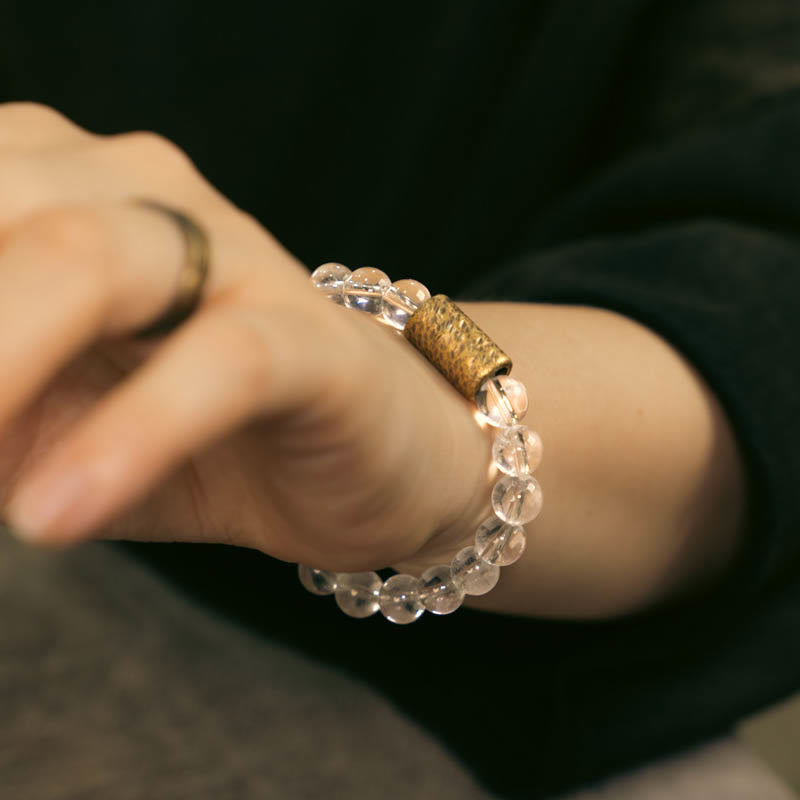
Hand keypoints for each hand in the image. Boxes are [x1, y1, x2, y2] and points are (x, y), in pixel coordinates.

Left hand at [0, 102, 491, 570]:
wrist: (376, 452)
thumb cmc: (206, 438)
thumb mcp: (54, 428)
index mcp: (64, 189)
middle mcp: (150, 196)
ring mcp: (242, 260)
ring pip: (93, 258)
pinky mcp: (313, 340)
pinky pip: (220, 362)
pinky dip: (133, 432)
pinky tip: (58, 516)